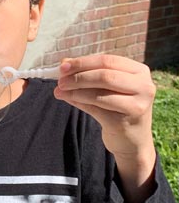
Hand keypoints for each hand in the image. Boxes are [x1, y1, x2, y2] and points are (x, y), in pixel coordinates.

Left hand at [54, 54, 156, 202]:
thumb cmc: (118, 107)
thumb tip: (64, 63)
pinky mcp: (124, 122)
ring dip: (74, 91)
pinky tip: (66, 99)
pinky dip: (78, 102)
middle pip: (104, 76)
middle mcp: (144, 86)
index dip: (83, 62)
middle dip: (78, 77)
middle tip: (60, 81)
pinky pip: (95, 109)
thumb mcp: (108, 87)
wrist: (132, 141)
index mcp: (140, 71)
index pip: (107, 61)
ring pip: (99, 93)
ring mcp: (137, 105)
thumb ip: (89, 73)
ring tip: (59, 91)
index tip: (63, 66)